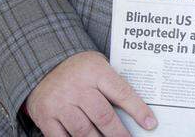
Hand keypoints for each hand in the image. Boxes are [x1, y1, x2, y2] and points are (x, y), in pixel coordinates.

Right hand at [25, 51, 156, 135]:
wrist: (44, 64)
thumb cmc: (79, 70)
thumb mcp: (98, 67)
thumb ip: (113, 86)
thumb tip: (137, 111)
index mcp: (94, 71)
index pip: (121, 92)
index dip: (138, 110)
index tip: (150, 124)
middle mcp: (76, 86)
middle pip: (103, 116)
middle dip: (119, 134)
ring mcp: (60, 102)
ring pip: (84, 131)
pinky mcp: (45, 116)